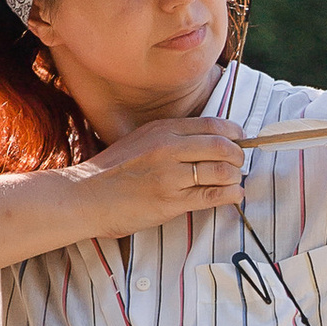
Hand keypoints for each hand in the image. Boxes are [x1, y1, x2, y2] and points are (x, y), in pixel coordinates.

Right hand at [69, 114, 246, 233]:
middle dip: (238, 156)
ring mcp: (171, 175)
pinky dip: (230, 195)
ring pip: (222, 171)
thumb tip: (205, 142)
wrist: (85, 195)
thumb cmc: (112, 171)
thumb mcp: (141, 140)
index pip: (212, 125)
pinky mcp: (171, 200)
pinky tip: (233, 195)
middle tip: (239, 164)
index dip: (234, 133)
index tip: (240, 140)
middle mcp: (169, 148)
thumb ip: (169, 138)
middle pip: (222, 146)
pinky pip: (212, 195)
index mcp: (162, 130)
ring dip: (235, 177)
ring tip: (234, 182)